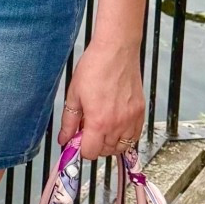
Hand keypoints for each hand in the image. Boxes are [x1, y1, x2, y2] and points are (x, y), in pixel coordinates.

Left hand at [59, 40, 144, 161]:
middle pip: (106, 151)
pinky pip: (134, 135)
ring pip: (121, 147)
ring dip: (110, 143)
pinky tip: (116, 125)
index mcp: (99, 122)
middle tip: (88, 130)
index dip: (81, 148)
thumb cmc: (95, 67)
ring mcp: (131, 119)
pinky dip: (125, 136)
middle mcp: (118, 124)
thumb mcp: (74, 95)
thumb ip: (69, 122)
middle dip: (94, 145)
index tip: (78, 139)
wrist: (116, 50)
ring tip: (101, 128)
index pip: (90, 153)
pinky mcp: (140, 112)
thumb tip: (64, 139)